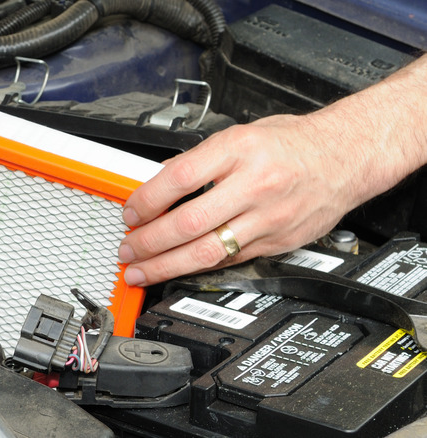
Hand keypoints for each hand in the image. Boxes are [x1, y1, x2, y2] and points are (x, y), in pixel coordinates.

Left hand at [118, 54, 426, 286]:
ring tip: (141, 270)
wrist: (347, 156)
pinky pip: (229, 260)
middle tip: (128, 249)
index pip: (179, 178)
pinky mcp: (276, 241)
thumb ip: (201, 159)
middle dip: (149, 241)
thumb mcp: (242, 134)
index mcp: (240, 148)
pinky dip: (198, 267)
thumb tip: (158, 183)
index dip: (146, 200)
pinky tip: (177, 269)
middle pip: (188, 222)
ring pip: (207, 251)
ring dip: (166, 265)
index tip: (130, 212)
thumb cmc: (294, 143)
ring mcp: (267, 217)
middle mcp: (254, 184)